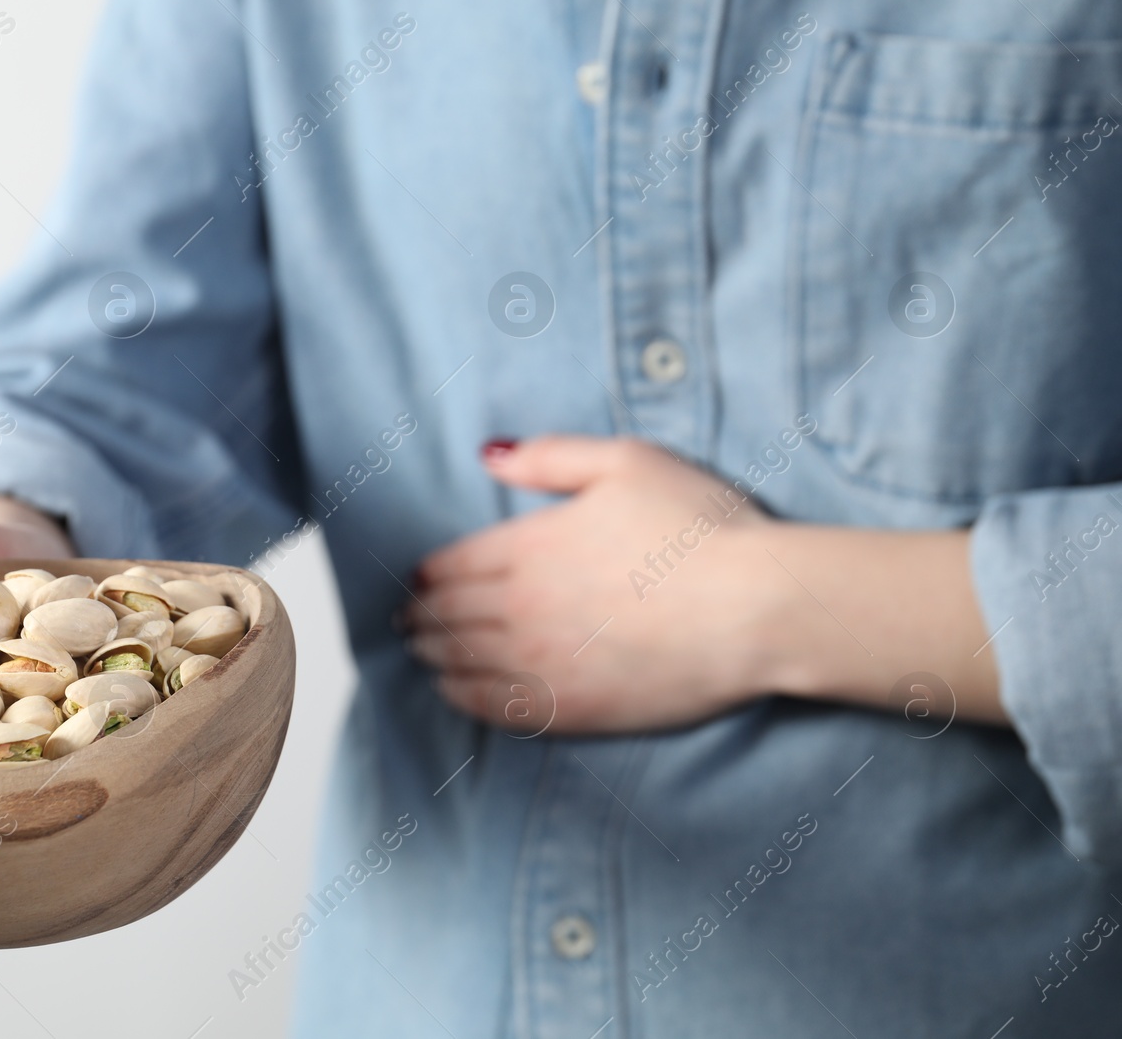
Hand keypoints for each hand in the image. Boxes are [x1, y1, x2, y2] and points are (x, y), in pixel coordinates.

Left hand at [408, 436, 1006, 734]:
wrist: (757, 607)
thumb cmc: (701, 528)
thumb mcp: (627, 463)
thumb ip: (551, 458)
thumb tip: (489, 454)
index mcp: (530, 545)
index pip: (453, 564)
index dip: (428, 574)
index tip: (417, 580)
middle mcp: (522, 606)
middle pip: (449, 615)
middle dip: (421, 616)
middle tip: (407, 621)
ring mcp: (543, 663)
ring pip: (462, 662)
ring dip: (434, 656)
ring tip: (422, 654)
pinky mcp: (571, 709)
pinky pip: (494, 707)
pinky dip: (463, 698)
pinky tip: (454, 693)